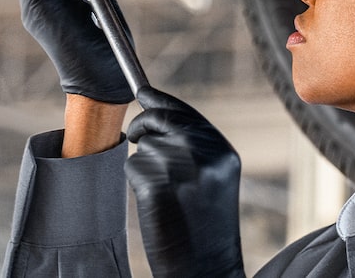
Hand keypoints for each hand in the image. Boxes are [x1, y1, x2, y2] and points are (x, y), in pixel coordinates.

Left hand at [126, 87, 244, 277]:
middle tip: (136, 137)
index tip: (143, 94)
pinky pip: (133, 167)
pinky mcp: (157, 185)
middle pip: (159, 119)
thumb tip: (154, 107)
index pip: (186, 112)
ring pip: (144, 146)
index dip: (160, 102)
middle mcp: (205, 153)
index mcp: (222, 151)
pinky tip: (154, 204)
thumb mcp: (213, 179)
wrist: (207, 268)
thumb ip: (193, 146)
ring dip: (144, 165)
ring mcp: (181, 168)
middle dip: (143, 126)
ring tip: (164, 194)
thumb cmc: (205, 228)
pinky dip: (136, 183)